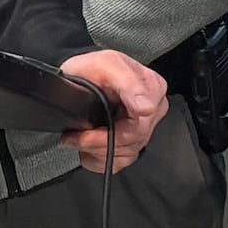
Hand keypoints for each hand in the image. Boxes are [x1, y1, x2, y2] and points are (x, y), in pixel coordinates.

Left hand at [59, 49, 167, 172]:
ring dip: (95, 149)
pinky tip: (89, 143)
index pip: (142, 124)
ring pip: (125, 155)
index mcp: (153, 89)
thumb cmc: (91, 70)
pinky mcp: (133, 145)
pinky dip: (98, 157)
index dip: (111, 132)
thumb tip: (145, 107)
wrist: (79, 77)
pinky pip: (118, 163)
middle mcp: (153, 110)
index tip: (85, 131)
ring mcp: (144, 129)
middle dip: (98, 141)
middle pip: (132, 142)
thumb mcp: (105, 64)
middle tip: (74, 135)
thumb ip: (127, 81)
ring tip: (79, 136)